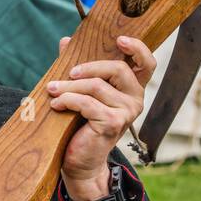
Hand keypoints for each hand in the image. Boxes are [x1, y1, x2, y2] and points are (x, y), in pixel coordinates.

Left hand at [48, 34, 155, 193]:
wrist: (81, 161)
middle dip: (89, 67)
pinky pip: (87, 103)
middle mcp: (136, 99)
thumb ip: (78, 67)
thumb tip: (66, 40)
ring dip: (71, 86)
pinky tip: (56, 104)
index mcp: (132, 89)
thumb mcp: (82, 92)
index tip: (120, 39)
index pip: (147, 63)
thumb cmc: (82, 125)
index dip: (138, 48)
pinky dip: (68, 100)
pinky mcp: (113, 123)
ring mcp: (127, 112)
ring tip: (53, 90)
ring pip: (97, 86)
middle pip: (117, 68)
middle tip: (68, 73)